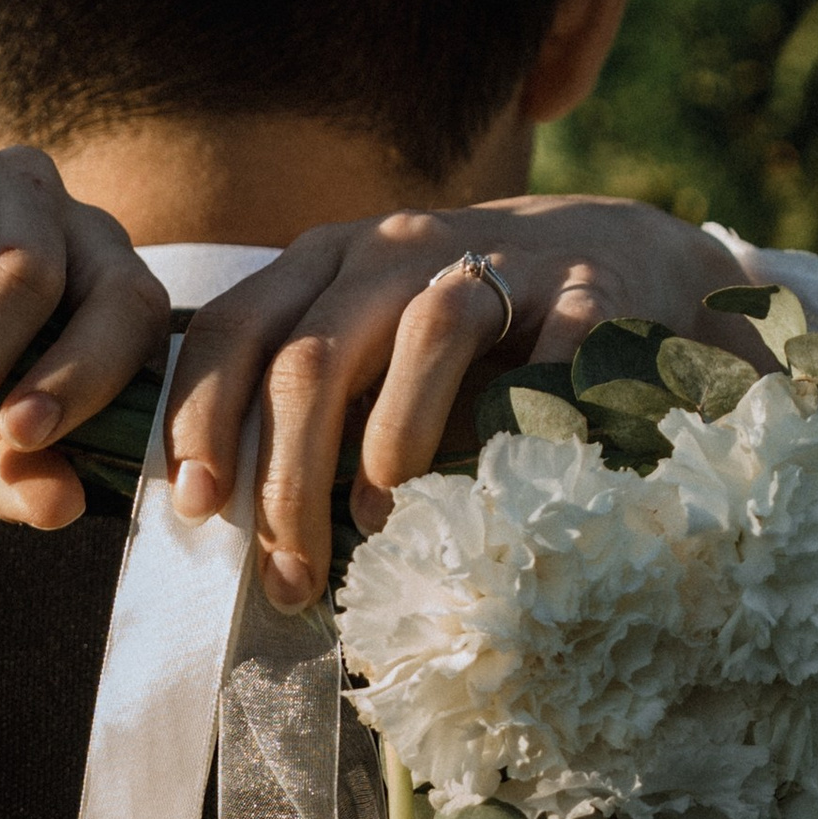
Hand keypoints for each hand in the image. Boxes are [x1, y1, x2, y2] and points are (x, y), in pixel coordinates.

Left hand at [166, 198, 769, 609]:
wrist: (621, 252)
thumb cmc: (475, 325)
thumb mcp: (377, 338)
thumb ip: (317, 402)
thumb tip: (246, 526)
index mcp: (330, 260)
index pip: (237, 327)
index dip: (202, 415)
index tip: (196, 504)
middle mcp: (398, 247)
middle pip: (314, 353)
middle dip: (287, 475)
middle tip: (288, 572)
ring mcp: (496, 259)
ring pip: (423, 336)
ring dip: (391, 441)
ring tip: (379, 524)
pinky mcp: (585, 289)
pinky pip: (548, 351)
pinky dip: (520, 421)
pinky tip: (502, 484)